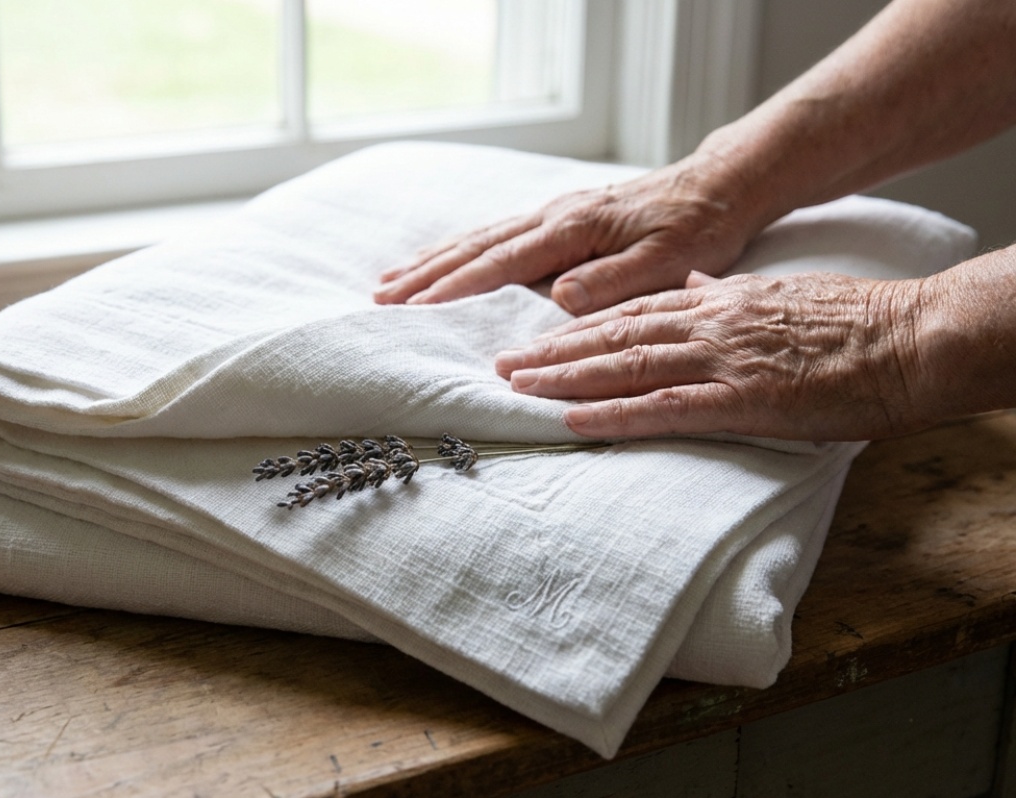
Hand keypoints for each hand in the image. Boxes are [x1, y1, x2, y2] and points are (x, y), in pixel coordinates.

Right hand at [373, 159, 758, 315]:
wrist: (716, 187)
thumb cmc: (696, 227)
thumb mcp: (668, 260)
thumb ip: (612, 280)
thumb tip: (558, 298)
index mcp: (574, 228)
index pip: (502, 263)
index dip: (457, 289)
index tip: (416, 310)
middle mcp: (553, 216)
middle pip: (477, 247)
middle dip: (427, 275)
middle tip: (381, 299)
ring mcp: (552, 213)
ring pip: (480, 237)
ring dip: (434, 261)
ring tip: (391, 281)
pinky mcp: (557, 217)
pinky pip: (496, 234)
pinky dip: (460, 249)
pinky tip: (442, 260)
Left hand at [493, 271, 938, 441]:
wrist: (907, 339)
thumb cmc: (852, 322)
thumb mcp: (779, 293)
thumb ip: (727, 293)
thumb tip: (692, 285)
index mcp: (717, 302)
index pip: (632, 311)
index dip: (579, 326)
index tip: (539, 336)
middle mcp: (707, 324)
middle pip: (613, 335)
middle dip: (552, 350)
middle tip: (502, 364)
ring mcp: (720, 360)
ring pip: (624, 365)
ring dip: (564, 377)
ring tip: (516, 387)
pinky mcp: (739, 399)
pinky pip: (663, 408)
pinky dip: (613, 413)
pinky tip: (572, 420)